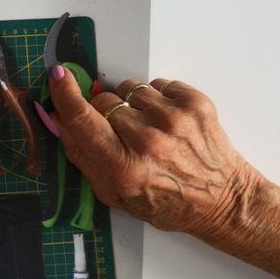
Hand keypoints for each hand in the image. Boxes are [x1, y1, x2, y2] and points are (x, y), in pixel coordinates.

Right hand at [48, 66, 261, 237]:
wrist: (221, 200)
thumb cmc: (166, 203)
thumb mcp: (113, 194)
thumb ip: (82, 156)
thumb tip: (59, 118)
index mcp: (123, 167)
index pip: (83, 119)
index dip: (65, 94)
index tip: (58, 75)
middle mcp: (147, 140)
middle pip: (104, 101)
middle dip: (104, 112)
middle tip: (120, 132)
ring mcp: (173, 119)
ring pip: (131, 89)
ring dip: (132, 104)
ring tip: (147, 127)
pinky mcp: (195, 104)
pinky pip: (158, 84)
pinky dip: (157, 99)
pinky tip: (166, 122)